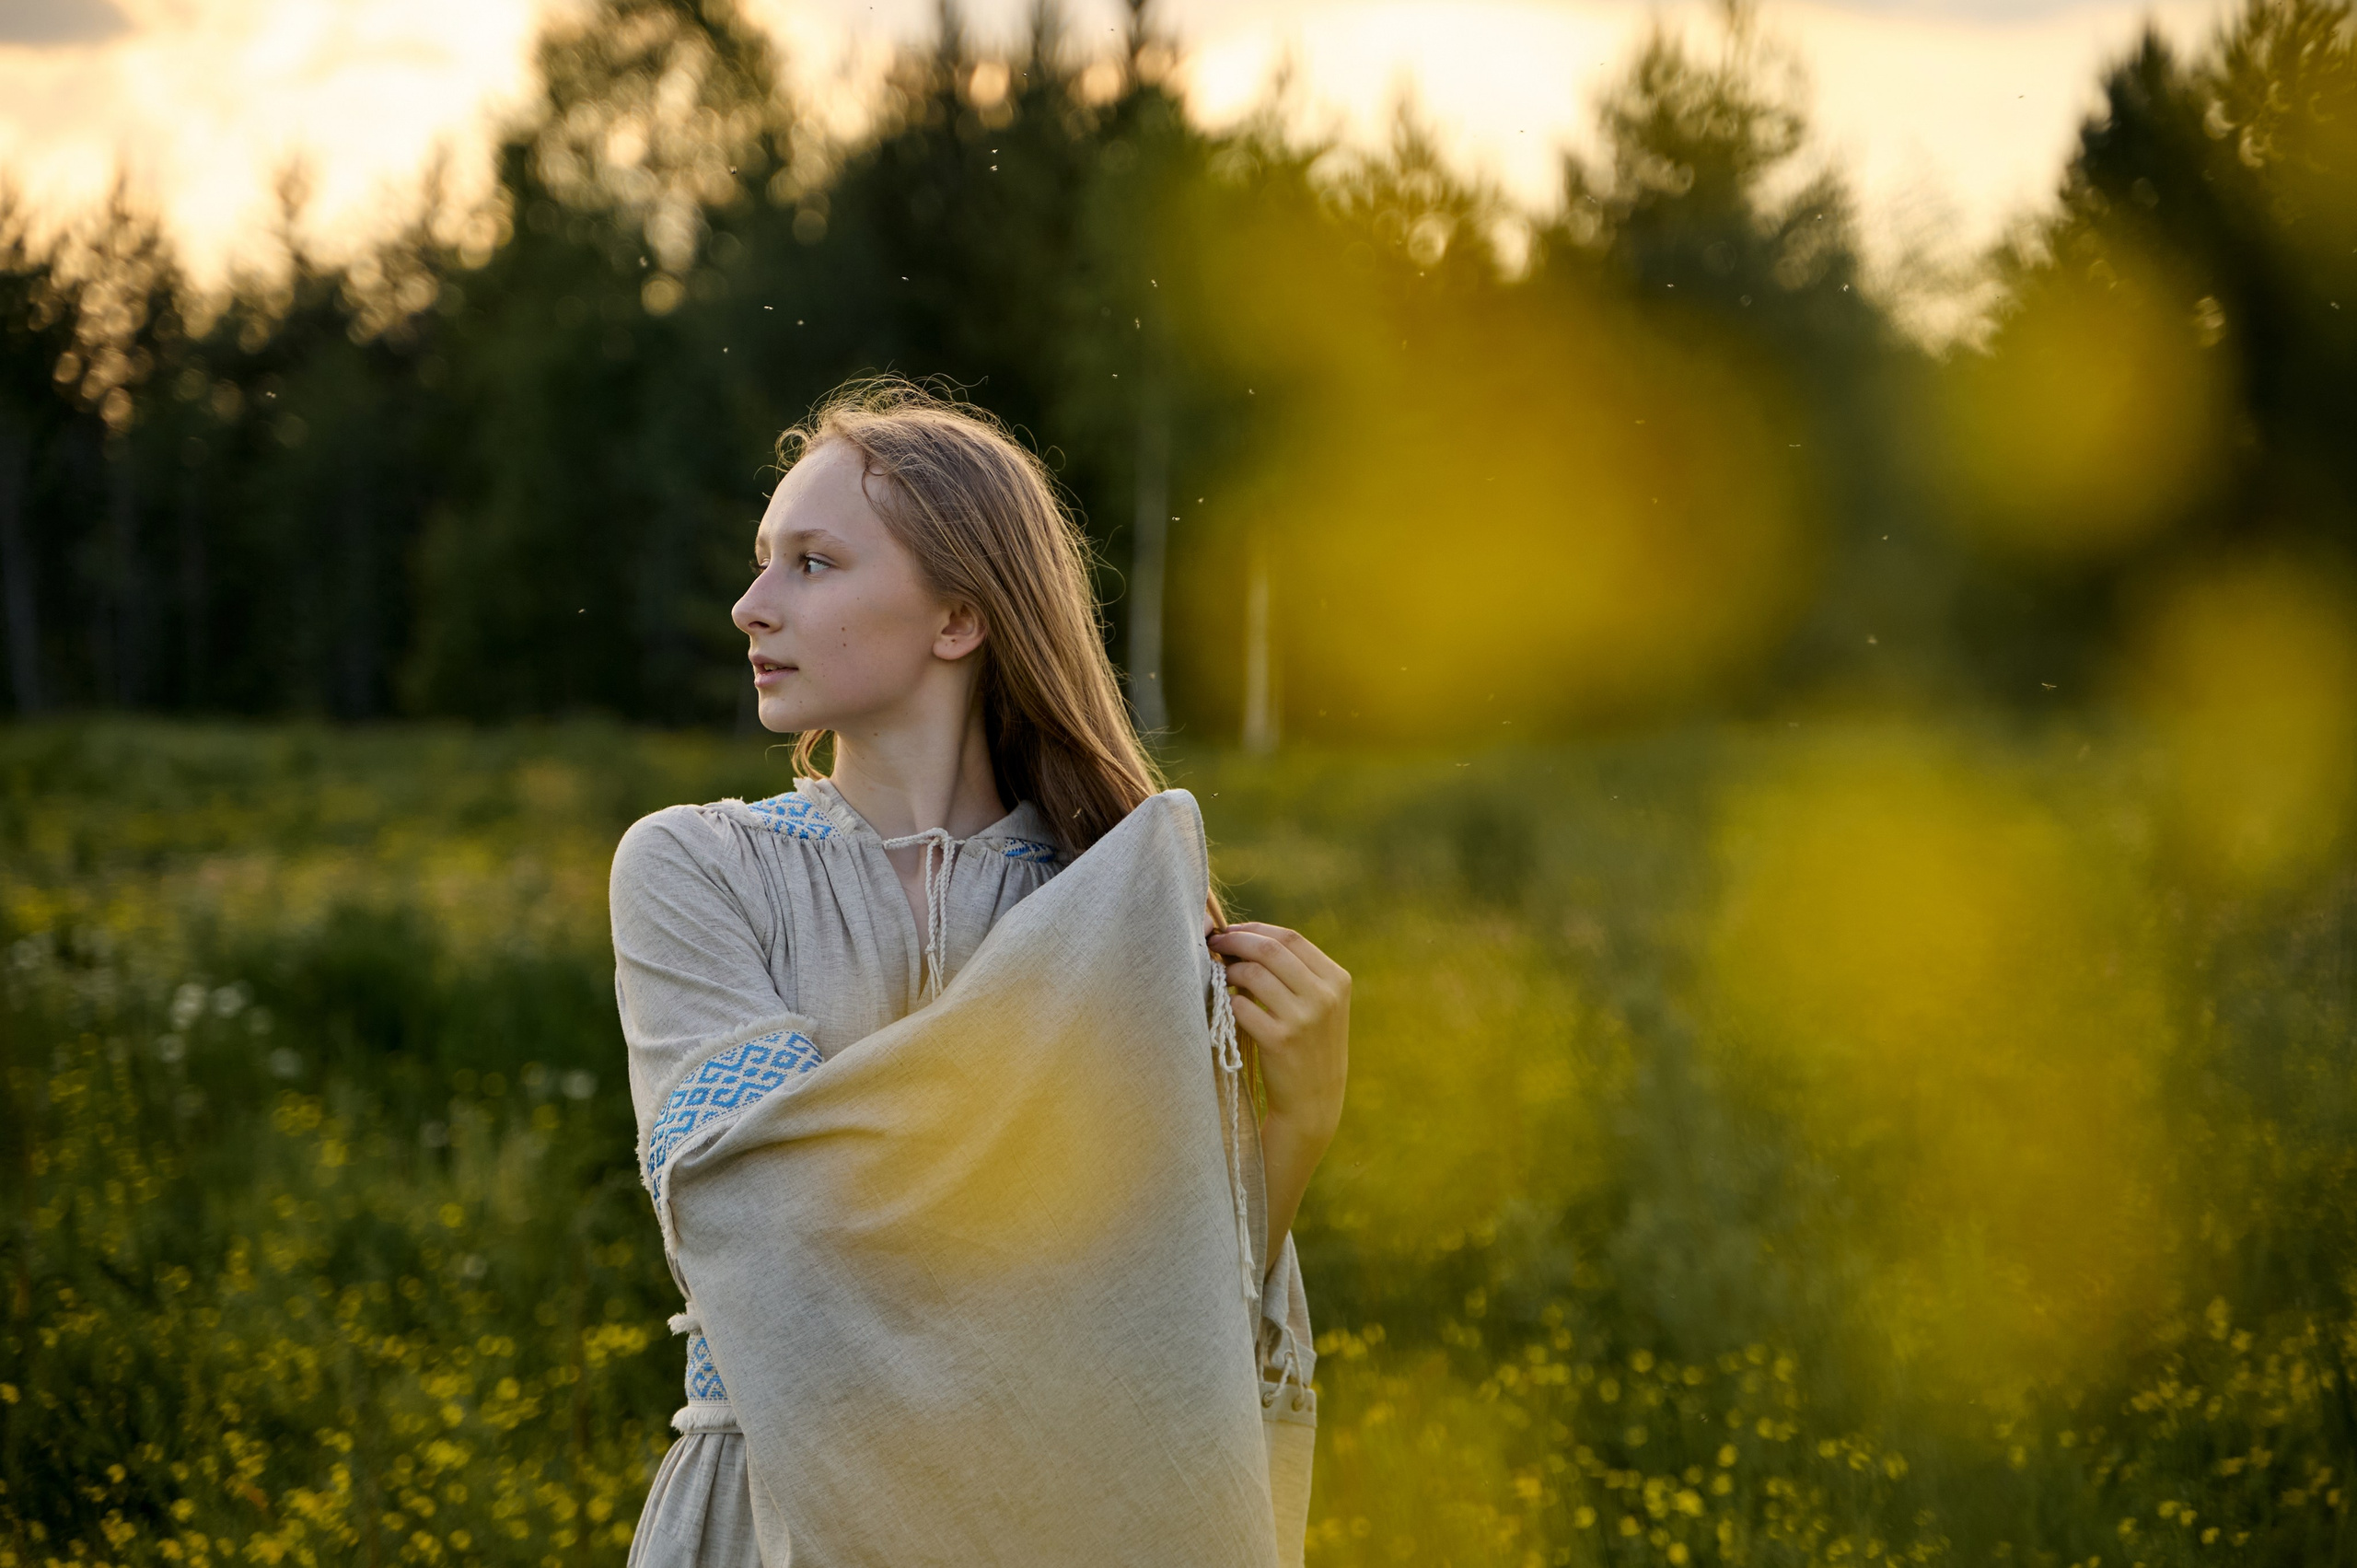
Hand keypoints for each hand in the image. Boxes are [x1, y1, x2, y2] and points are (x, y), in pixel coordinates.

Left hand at [1208, 920, 1349, 1259]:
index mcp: (1337, 980)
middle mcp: (1325, 996)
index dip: (1255, 930)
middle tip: (1213, 944)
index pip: (1290, 938)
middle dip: (1235, 941)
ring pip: (1253, 973)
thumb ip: (1294, 972)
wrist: (1313, 1104)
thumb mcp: (1319, 1006)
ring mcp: (1304, 1019)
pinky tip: (1228, 1007)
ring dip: (1230, 971)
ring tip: (1222, 977)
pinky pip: (1242, 1006)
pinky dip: (1230, 1001)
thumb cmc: (1308, 1048)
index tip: (1231, 932)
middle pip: (1270, 949)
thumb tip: (1245, 939)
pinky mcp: (1280, 1041)